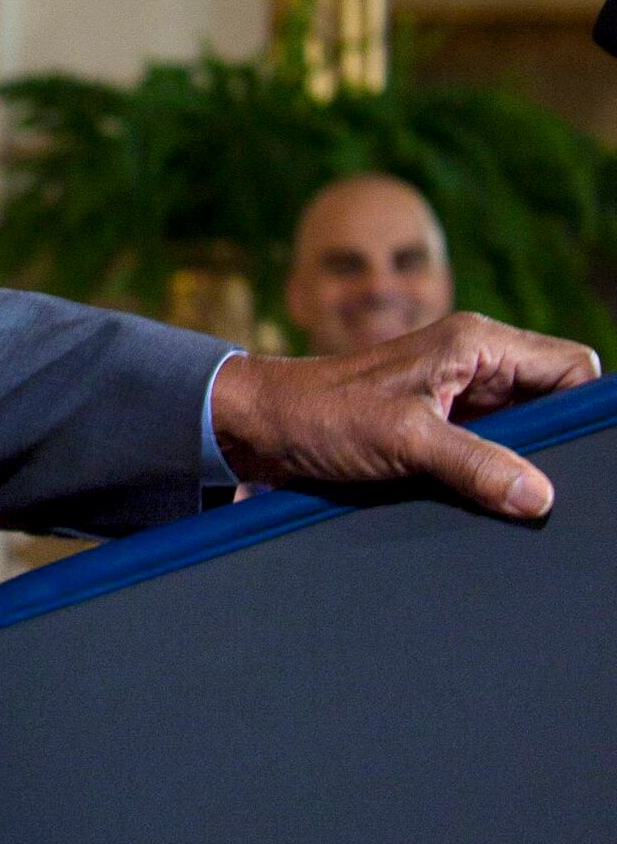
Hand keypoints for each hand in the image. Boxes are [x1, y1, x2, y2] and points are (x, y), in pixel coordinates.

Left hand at [209, 314, 600, 519]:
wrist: (259, 426)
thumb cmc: (319, 415)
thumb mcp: (403, 440)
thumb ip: (476, 464)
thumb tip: (541, 495)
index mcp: (475, 342)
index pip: (571, 366)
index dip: (586, 408)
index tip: (583, 456)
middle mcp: (473, 361)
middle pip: (554, 400)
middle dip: (558, 443)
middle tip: (553, 488)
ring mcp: (457, 394)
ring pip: (525, 429)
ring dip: (523, 464)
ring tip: (516, 498)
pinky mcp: (438, 424)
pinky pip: (490, 448)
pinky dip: (494, 473)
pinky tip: (491, 501)